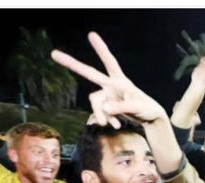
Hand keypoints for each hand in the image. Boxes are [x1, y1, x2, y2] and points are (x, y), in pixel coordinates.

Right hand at [51, 32, 166, 128]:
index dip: (100, 49)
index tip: (91, 34)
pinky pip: (100, 112)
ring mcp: (108, 95)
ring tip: (113, 125)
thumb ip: (120, 107)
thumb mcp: (137, 107)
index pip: (109, 62)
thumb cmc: (147, 108)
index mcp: (120, 81)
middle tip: (54, 53)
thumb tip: (104, 108)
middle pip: (90, 73)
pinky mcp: (108, 105)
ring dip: (101, 114)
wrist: (151, 118)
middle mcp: (111, 85)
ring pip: (95, 103)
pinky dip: (107, 119)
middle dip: (72, 63)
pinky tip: (116, 125)